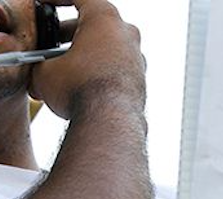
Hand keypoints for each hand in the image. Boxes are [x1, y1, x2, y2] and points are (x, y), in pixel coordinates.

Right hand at [29, 0, 144, 118]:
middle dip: (69, 34)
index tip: (44, 4)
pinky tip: (82, 85)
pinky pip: (115, 69)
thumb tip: (41, 73)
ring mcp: (137, 58)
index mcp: (105, 18)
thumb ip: (42, 63)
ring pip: (106, 49)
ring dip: (84, 56)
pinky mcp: (140, 80)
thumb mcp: (45, 71)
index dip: (56, 0)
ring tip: (63, 70)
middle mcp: (127, 34)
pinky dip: (98, 72)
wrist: (109, 121)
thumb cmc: (82, 90)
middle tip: (51, 44)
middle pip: (94, 25)